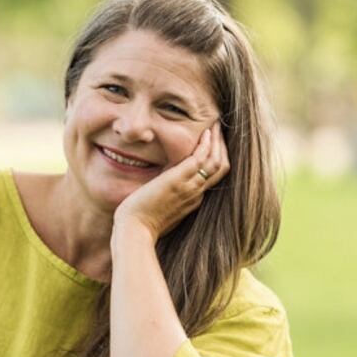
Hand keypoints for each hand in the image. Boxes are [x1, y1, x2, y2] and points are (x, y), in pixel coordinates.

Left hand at [113, 121, 228, 241]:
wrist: (135, 231)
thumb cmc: (140, 222)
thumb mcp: (159, 208)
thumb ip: (165, 197)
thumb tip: (158, 187)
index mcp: (193, 200)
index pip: (213, 177)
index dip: (216, 158)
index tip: (213, 143)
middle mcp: (196, 193)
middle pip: (221, 167)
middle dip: (222, 147)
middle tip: (219, 130)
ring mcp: (189, 187)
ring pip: (216, 161)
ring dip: (218, 141)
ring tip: (215, 125)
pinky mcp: (179, 180)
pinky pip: (201, 158)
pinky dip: (206, 144)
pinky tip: (205, 132)